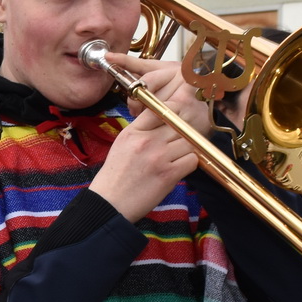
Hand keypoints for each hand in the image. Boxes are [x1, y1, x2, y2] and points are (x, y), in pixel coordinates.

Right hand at [89, 62, 201, 222]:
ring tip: (176, 158)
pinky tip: (177, 170)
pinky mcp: (169, 174)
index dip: (178, 104)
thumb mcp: (124, 143)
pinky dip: (189, 164)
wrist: (109, 203)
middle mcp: (147, 140)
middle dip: (186, 127)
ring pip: (189, 141)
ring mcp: (159, 157)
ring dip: (188, 149)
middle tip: (188, 131)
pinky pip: (192, 160)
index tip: (189, 99)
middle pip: (180, 122)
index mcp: (134, 131)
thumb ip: (144, 127)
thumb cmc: (116, 175)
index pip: (161, 107)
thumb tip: (167, 116)